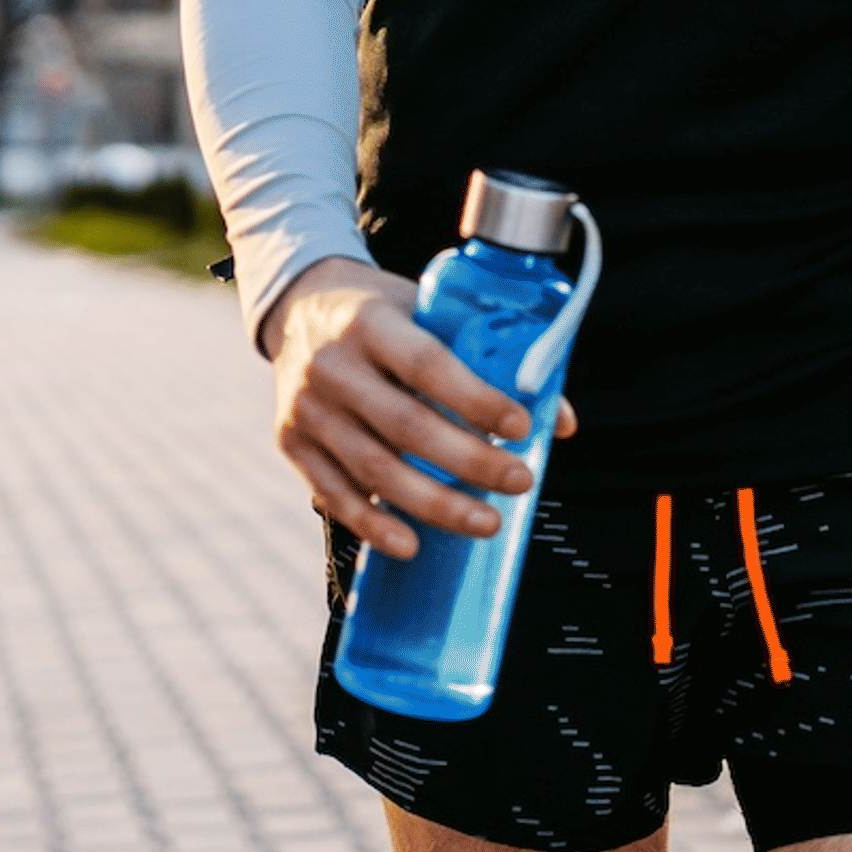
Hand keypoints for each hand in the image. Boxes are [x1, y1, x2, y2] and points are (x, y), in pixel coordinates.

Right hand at [260, 256, 578, 560]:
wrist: (300, 308)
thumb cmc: (384, 315)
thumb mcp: (429, 313)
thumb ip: (491, 360)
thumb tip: (560, 421)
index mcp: (370, 321)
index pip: (427, 365)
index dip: (476, 399)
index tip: (522, 427)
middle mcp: (331, 364)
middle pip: (405, 426)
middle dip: (470, 461)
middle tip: (521, 482)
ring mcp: (307, 407)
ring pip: (374, 469)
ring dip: (434, 504)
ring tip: (486, 522)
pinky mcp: (291, 442)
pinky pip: (333, 494)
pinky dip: (373, 525)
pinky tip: (411, 543)